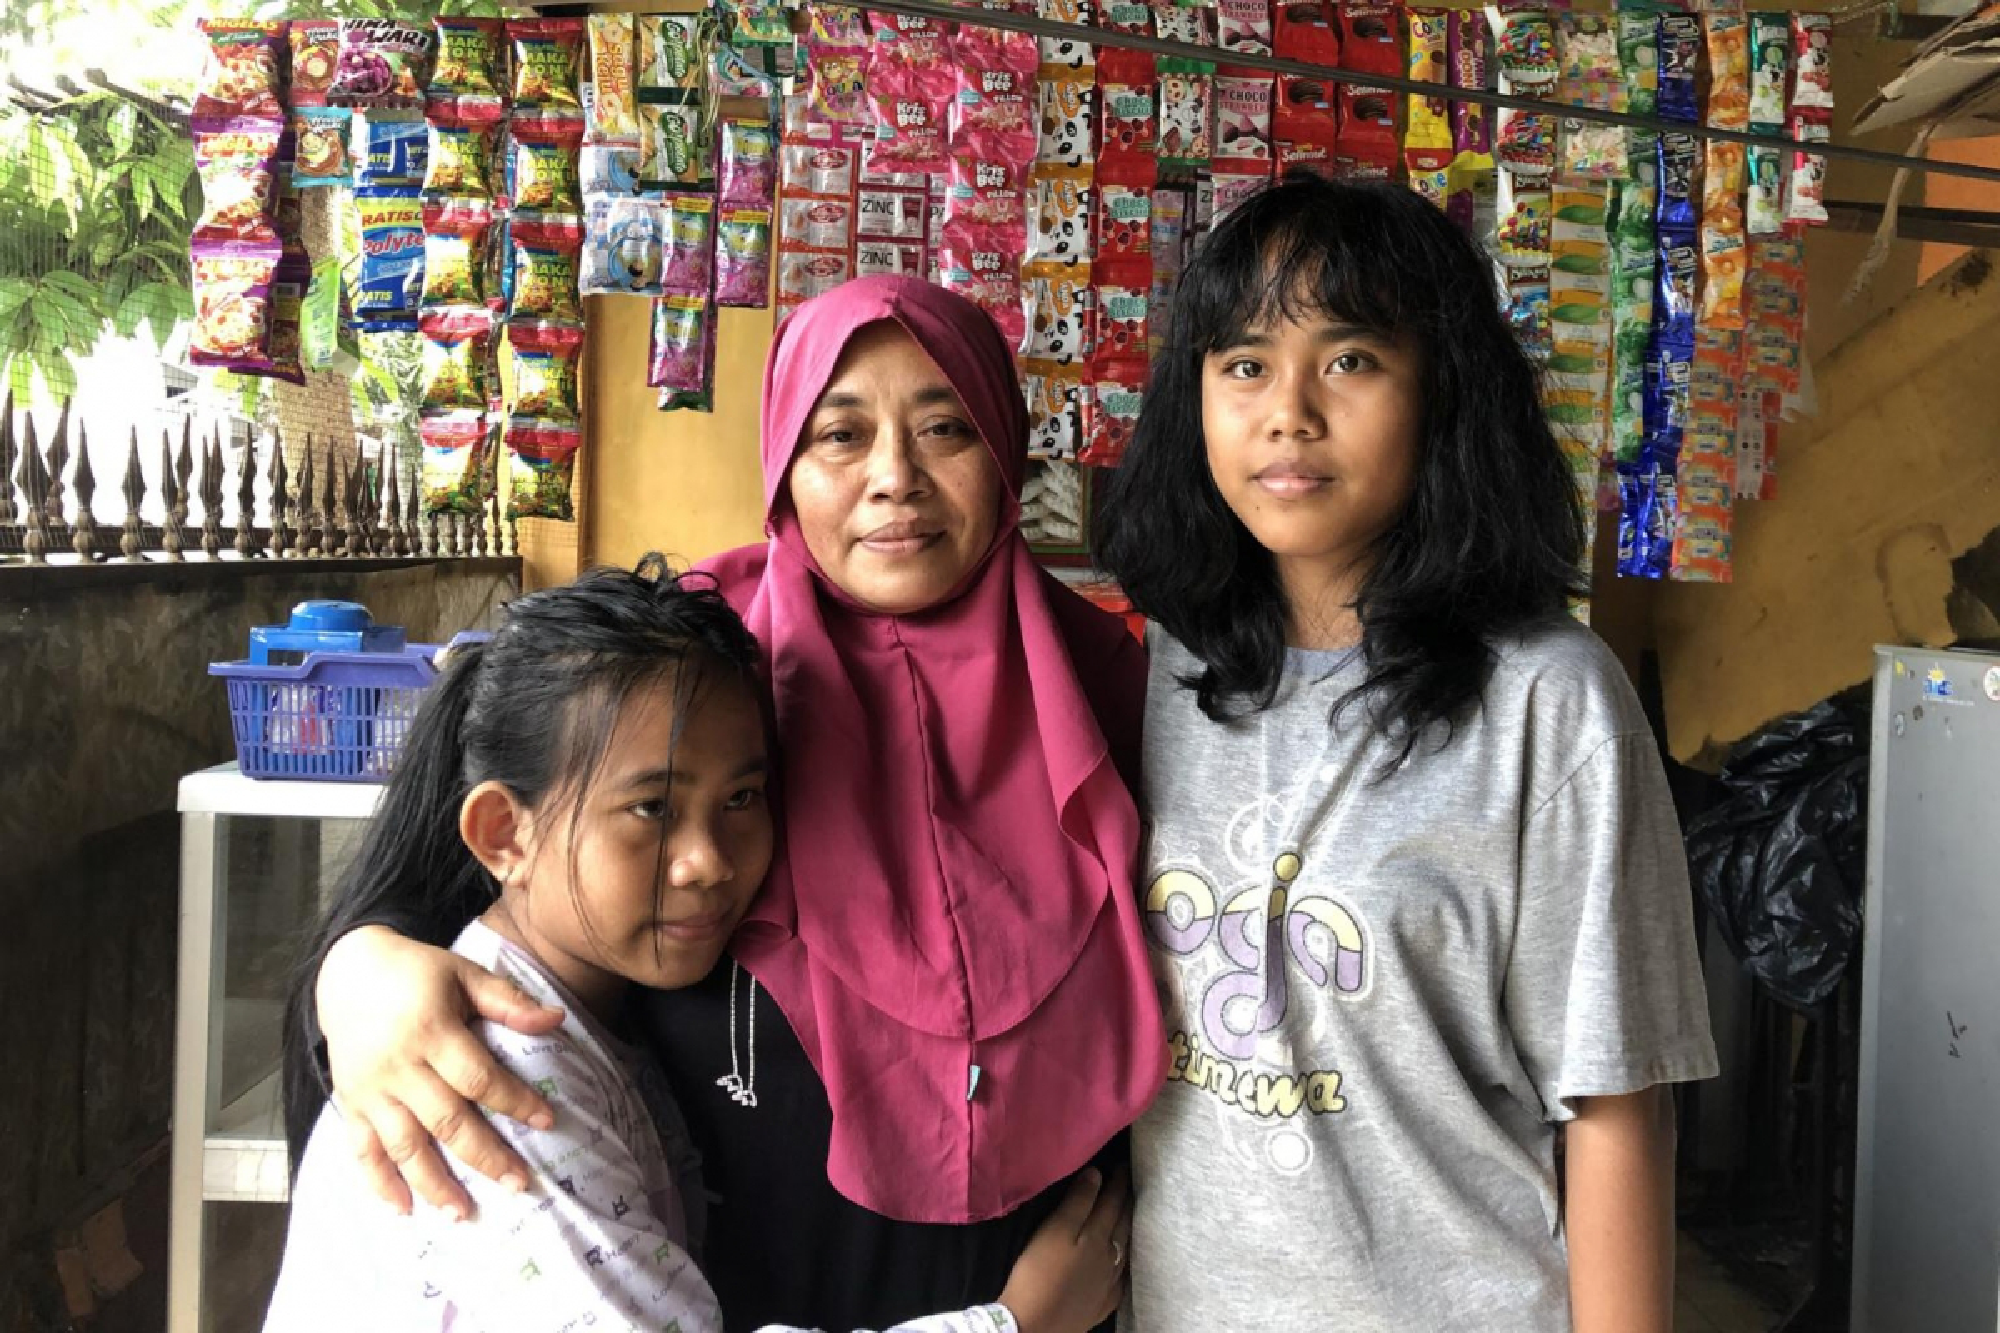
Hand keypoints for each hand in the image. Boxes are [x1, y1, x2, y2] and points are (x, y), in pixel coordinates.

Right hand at [317, 925, 564, 1218]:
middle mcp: (398, 1066)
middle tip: (520, 1184)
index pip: (478, 1076)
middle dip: (485, 1157)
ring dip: (434, 1183)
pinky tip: (403, 1209)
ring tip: (464, 1214)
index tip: (547, 1121)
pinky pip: (361, 1150)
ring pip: (404, 1146)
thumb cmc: (418, 973)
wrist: (347, 972)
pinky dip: (379, 1182)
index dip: (514, 1101)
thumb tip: (556, 1019)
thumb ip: (507, 1001)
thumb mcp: (464, 974)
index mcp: (431, 1030)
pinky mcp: (349, 1104)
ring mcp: (370, 1090)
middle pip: (446, 1121)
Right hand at [998, 1167, 1132, 1332]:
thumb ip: (1078, 1203)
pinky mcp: (1102, 1304)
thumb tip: (1097, 1174)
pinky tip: (1122, 1265)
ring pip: (1125, 1250)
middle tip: (1130, 1184)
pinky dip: (1123, 1265)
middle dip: (1126, 1202)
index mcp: (1098, 1236)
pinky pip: (1121, 1280)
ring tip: (1129, 1217)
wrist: (1034, 1324)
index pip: (1112, 1202)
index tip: (1122, 1165)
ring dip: (1128, 1230)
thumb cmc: (1038, 1273)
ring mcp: (1108, 1283)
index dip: (1117, 1182)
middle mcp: (1110, 1258)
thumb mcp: (1054, 1230)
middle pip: (1123, 1224)